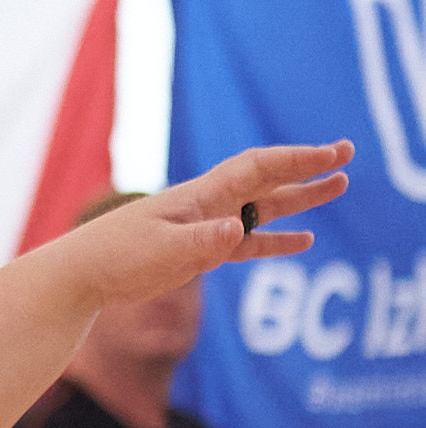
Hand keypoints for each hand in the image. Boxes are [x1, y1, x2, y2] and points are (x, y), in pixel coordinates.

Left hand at [54, 145, 353, 310]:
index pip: (255, 170)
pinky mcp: (198, 252)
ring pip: (262, 209)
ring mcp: (204, 227)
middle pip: (266, 181)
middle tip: (347, 154)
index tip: (330, 153)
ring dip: (300, 198)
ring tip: (338, 186)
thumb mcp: (161, 250)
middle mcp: (207, 205)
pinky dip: (276, 241)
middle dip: (306, 167)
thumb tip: (238, 230)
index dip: (295, 160)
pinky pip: (248, 243)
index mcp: (198, 197)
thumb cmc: (115, 257)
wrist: (81, 274)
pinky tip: (304, 241)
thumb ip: (202, 242)